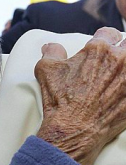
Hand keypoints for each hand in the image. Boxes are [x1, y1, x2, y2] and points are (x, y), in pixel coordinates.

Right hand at [35, 27, 125, 164]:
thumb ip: (51, 53)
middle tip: (110, 67)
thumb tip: (50, 46)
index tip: (102, 51)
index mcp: (98, 49)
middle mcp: (119, 59)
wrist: (72, 130)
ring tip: (115, 81)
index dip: (104, 41)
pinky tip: (119, 94)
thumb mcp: (47, 72)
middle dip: (119, 54)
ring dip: (123, 71)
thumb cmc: (59, 101)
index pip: (109, 34)